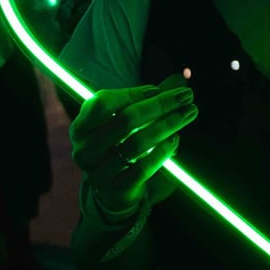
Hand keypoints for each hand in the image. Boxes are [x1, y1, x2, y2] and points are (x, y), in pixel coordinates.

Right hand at [69, 75, 197, 212]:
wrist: (112, 191)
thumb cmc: (120, 146)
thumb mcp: (125, 123)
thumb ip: (149, 100)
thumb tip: (182, 77)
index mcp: (81, 127)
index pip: (103, 103)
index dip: (132, 94)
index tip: (159, 90)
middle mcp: (85, 149)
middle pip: (125, 120)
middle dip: (160, 105)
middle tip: (186, 96)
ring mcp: (98, 172)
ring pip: (136, 144)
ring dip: (167, 126)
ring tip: (187, 114)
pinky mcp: (117, 190)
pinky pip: (143, 169)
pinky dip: (162, 152)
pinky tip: (175, 140)